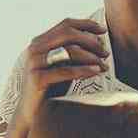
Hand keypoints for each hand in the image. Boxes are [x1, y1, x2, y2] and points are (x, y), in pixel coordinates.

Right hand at [10, 18, 109, 133]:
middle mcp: (35, 48)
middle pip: (68, 34)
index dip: (86, 25)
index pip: (66, 24)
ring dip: (91, 56)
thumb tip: (99, 40)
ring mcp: (34, 63)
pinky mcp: (37, 78)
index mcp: (40, 41)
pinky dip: (84, 70)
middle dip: (91, 41)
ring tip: (105, 65)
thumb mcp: (62, 65)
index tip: (103, 31)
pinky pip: (66, 71)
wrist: (32, 113)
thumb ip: (73, 51)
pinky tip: (97, 71)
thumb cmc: (51, 87)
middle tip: (105, 52)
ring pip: (68, 51)